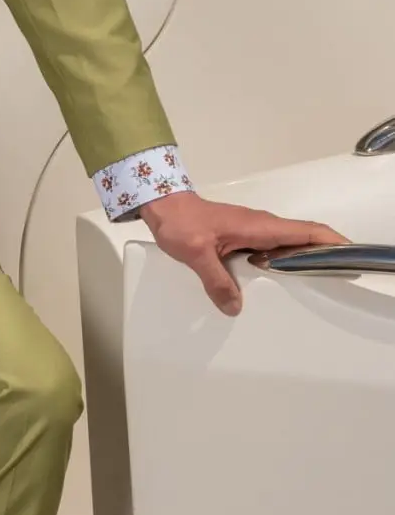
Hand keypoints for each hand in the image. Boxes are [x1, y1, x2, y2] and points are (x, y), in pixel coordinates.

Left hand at [139, 191, 348, 315]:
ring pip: (288, 245)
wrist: (164, 207)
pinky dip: (284, 261)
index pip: (304, 230)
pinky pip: (272, 249)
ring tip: (316, 286)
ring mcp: (253, 231)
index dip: (330, 240)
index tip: (350, 253)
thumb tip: (234, 307)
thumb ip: (216, 280)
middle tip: (338, 280)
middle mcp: (261, 226)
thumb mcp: (196, 254)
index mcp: (258, 226)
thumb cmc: (180, 224)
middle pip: (303, 239)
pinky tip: (280, 282)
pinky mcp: (243, 237)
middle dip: (324, 255)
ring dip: (304, 259)